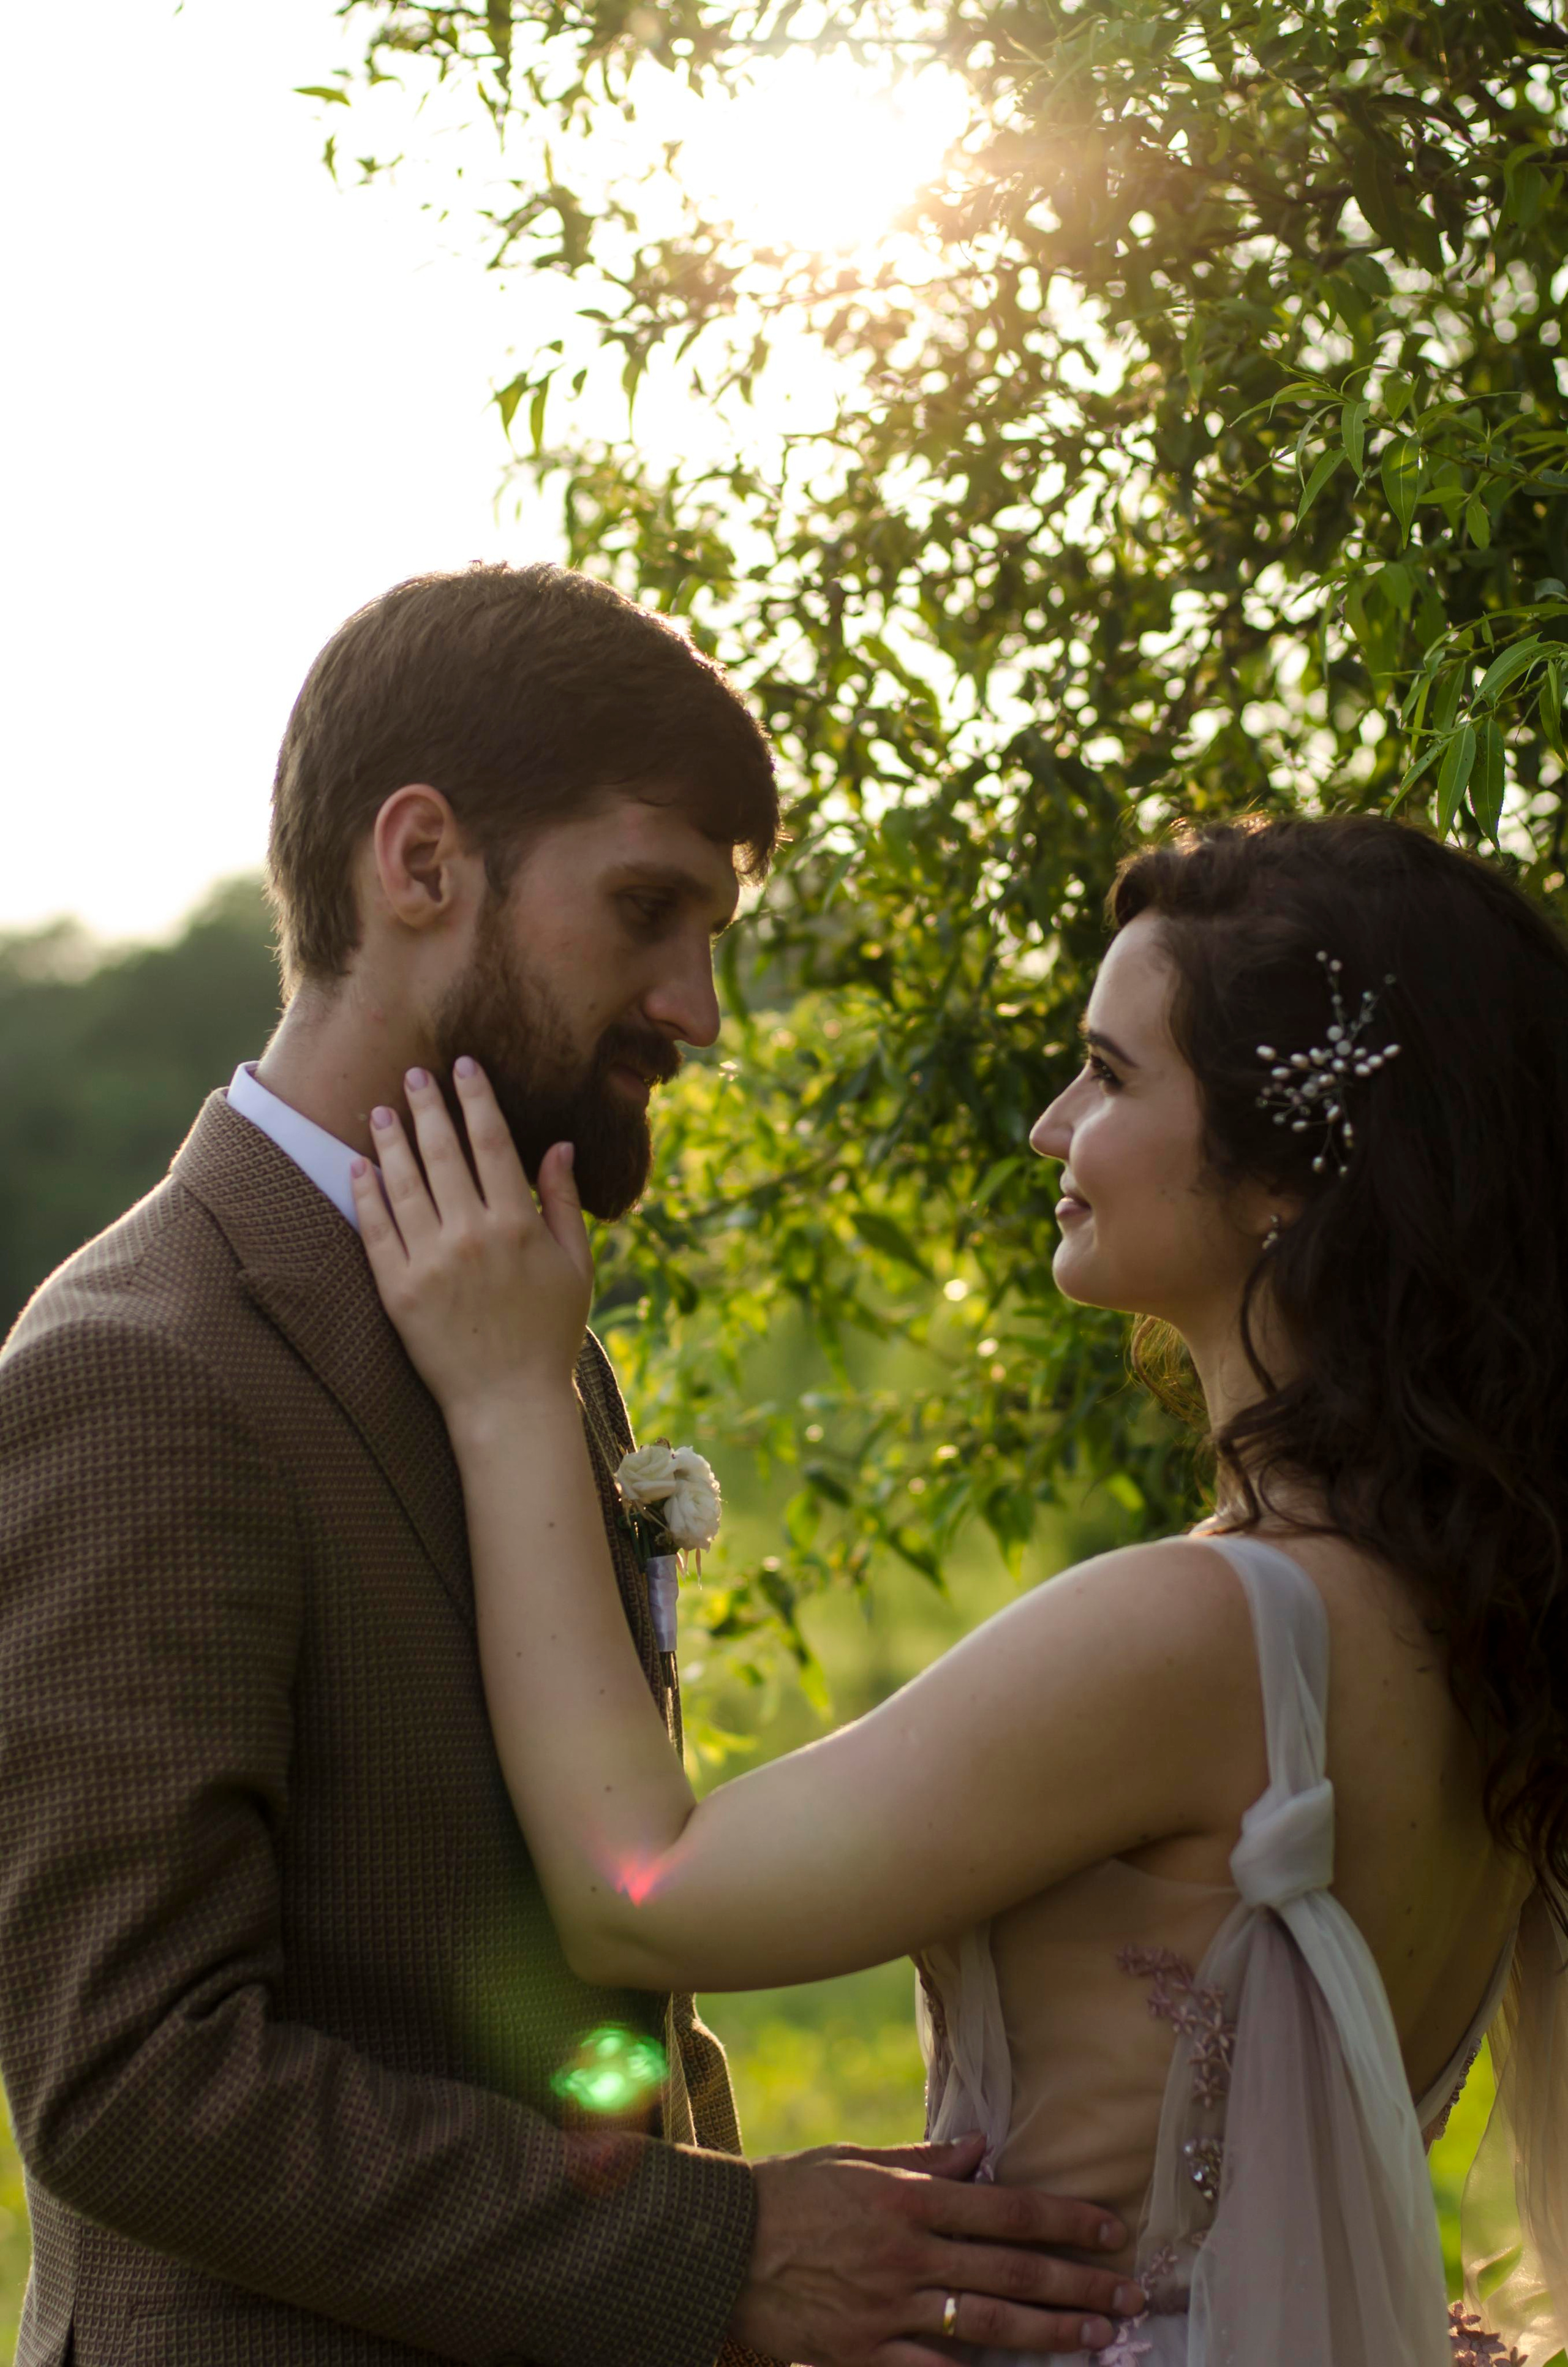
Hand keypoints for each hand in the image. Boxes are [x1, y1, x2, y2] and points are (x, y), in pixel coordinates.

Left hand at [351, 1061, 591, 1421]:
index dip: (476, 1099)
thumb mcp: (575, 1266)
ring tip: (381, 1110)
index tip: (463, 1067)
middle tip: (414, 1074)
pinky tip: (360, 1166)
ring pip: (405, 1184)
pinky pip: (376, 1230)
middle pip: (443, 1153)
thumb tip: (559, 1146)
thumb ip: (563, 1202)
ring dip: (391, 1141)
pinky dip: (366, 1193)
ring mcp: (431, 1262)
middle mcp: (472, 1235)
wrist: (509, 1401)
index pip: (492, 1143)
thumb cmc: (549, 1333)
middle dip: (428, 1107)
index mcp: (518, 1224)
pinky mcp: (399, 1290)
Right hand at [728, 2137, 1142, 2366]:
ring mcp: (888, 2312)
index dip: (1064, 2218)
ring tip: (1099, 2340)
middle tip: (1130, 2296)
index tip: (1110, 2227)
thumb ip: (922, 2161)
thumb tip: (981, 2149)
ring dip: (1051, 2335)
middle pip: (1011, 2273)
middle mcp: (908, 2256)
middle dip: (1078, 2285)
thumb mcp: (852, 2159)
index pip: (1006, 2209)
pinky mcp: (863, 2357)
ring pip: (987, 2328)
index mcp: (907, 2201)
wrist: (718, 2248)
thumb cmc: (788, 2192)